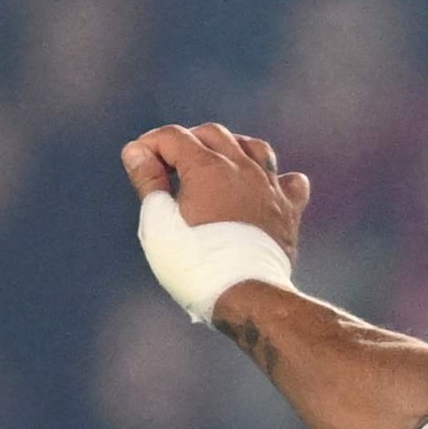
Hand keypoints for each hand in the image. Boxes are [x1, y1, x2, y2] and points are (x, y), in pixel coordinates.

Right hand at [119, 121, 310, 255]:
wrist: (245, 294)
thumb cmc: (195, 262)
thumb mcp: (158, 223)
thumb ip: (148, 182)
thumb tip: (137, 152)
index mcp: (206, 167)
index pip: (173, 137)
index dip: (150, 144)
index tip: (138, 161)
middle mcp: (241, 167)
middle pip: (212, 134)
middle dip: (187, 141)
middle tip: (170, 164)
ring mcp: (269, 186)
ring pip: (254, 147)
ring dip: (232, 148)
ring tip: (218, 163)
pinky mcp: (288, 210)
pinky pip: (290, 181)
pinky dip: (277, 178)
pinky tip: (268, 186)